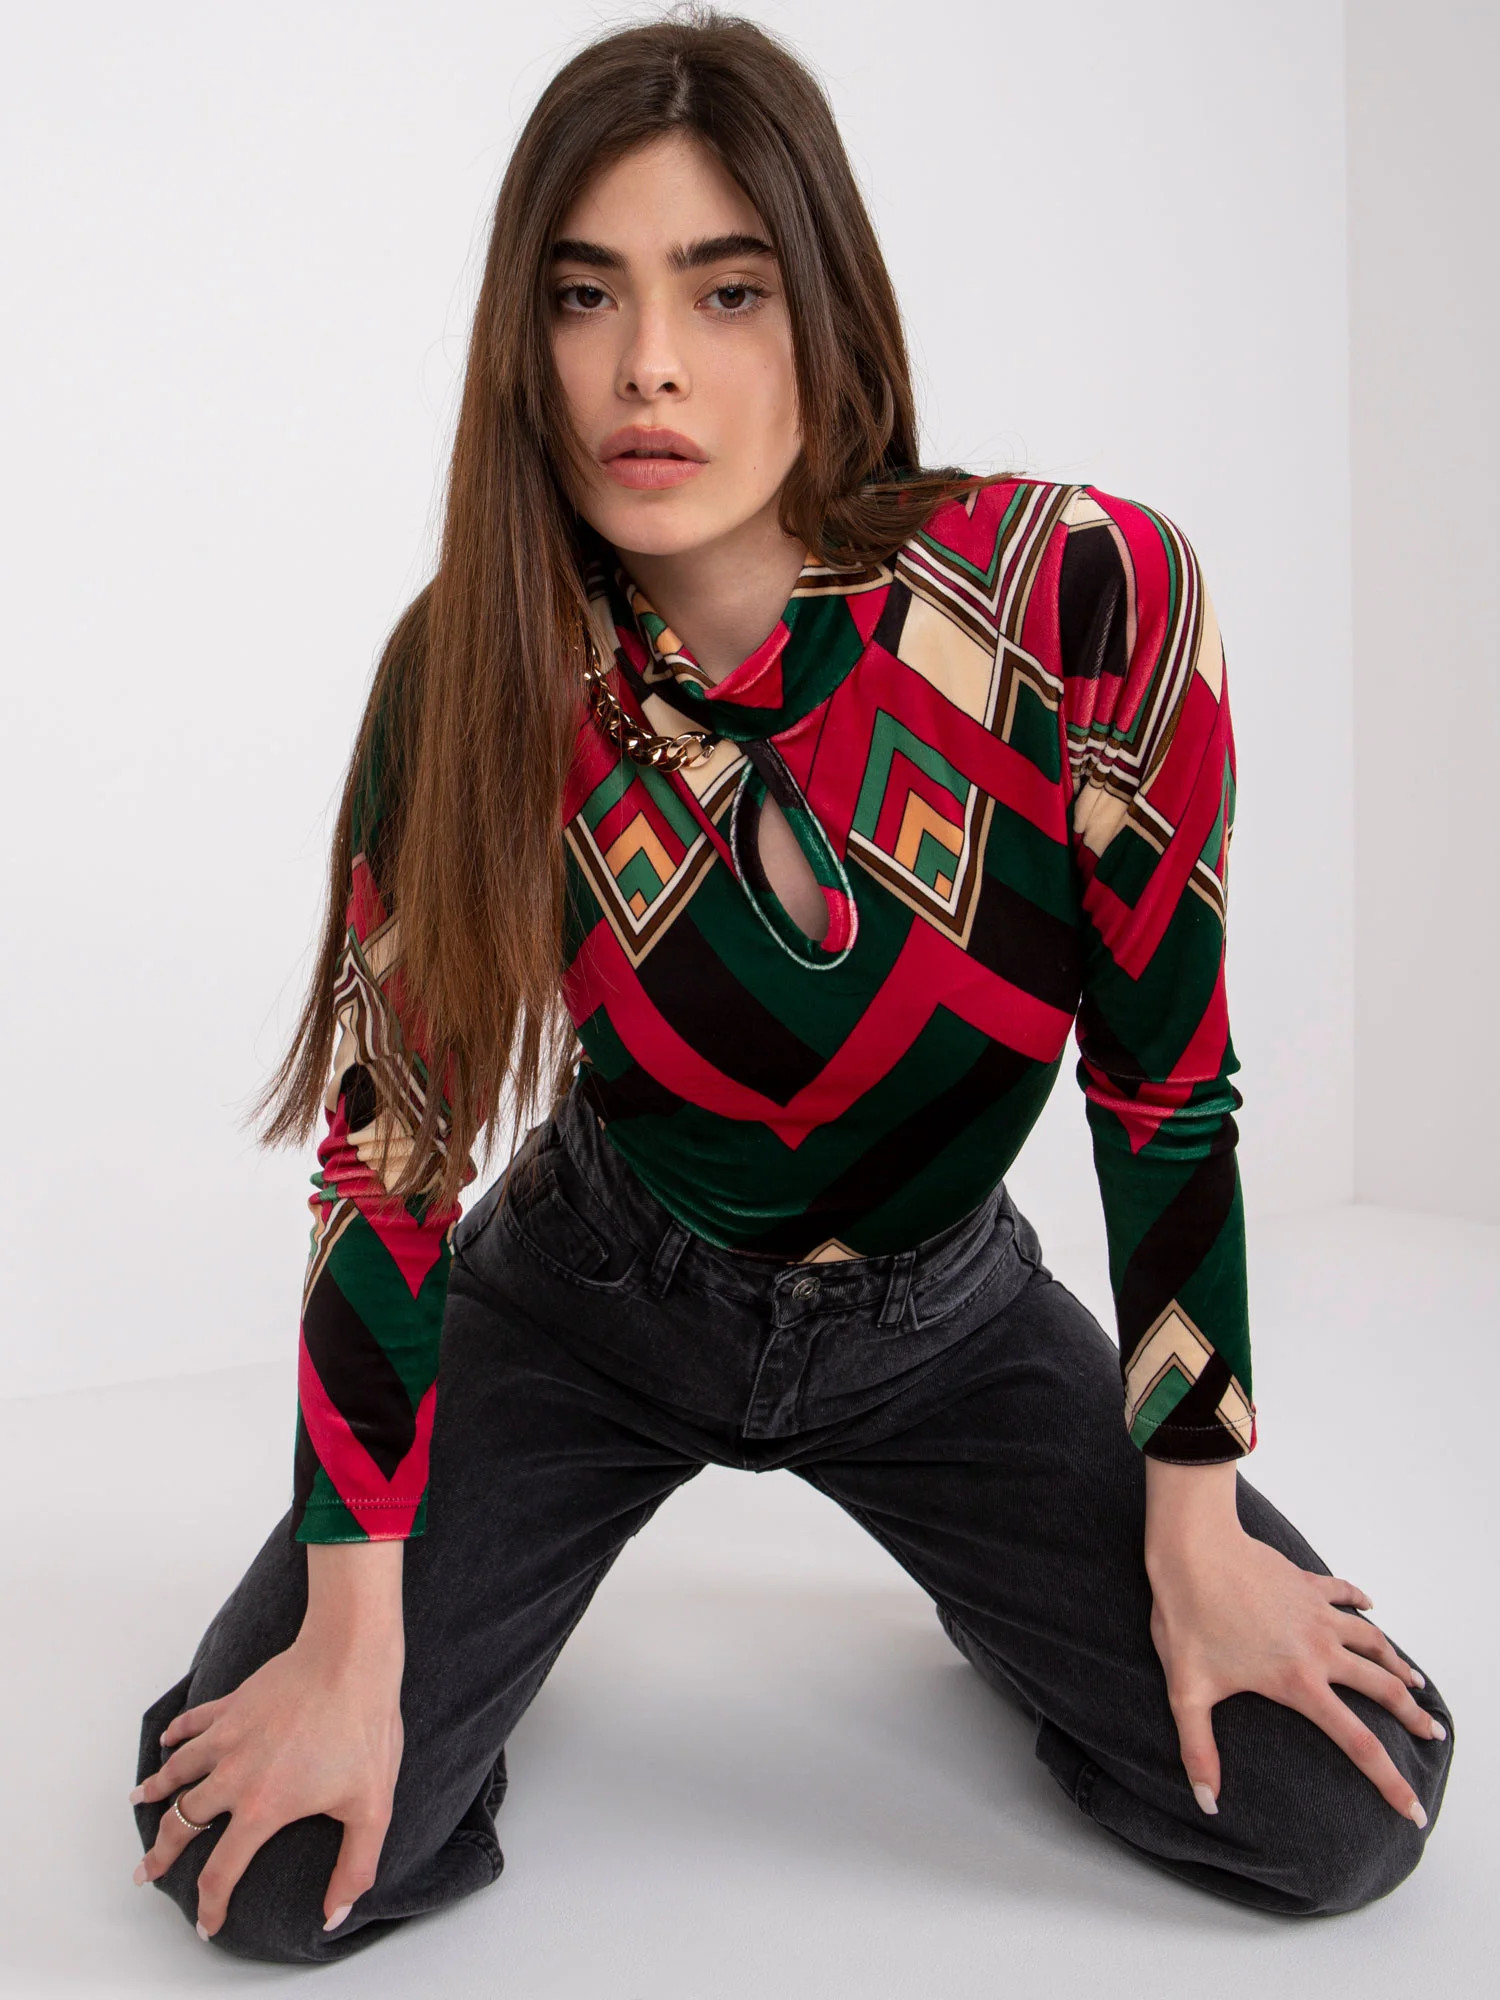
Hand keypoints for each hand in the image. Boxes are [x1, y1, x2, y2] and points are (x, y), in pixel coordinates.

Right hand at [131, 1542, 405, 1938]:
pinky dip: (177, 1733)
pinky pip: (195, 1721)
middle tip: (145, 1870)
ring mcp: (230, 1735)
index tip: (205, 1924)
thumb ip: (355, 1866)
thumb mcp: (371, 1806)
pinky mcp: (235, 1702)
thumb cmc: (364, 1727)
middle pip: (183, 1822)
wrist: (349, 1657)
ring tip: (139, 1801)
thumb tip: (335, 1915)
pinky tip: (168, 1739)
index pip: (222, 1870)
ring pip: (179, 1770)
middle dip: (162, 1852)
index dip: (210, 1904)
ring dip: (157, 1789)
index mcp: (263, 1808)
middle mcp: (234, 1776)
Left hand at [1144, 1459, 1441, 1824]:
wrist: (1193, 1549)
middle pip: (1382, 1688)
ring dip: (1397, 1663)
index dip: (1390, 1781)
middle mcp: (1319, 1649)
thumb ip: (1199, 1749)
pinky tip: (1369, 1605)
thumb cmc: (1187, 1616)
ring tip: (1414, 1681)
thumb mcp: (1187, 1691)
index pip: (1358, 1743)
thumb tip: (1208, 1803)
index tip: (1413, 1809)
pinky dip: (1362, 1601)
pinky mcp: (1305, 1582)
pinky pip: (1345, 1592)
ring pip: (1373, 1640)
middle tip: (1432, 1733)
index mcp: (1298, 1682)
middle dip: (1412, 1716)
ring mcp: (1316, 1612)